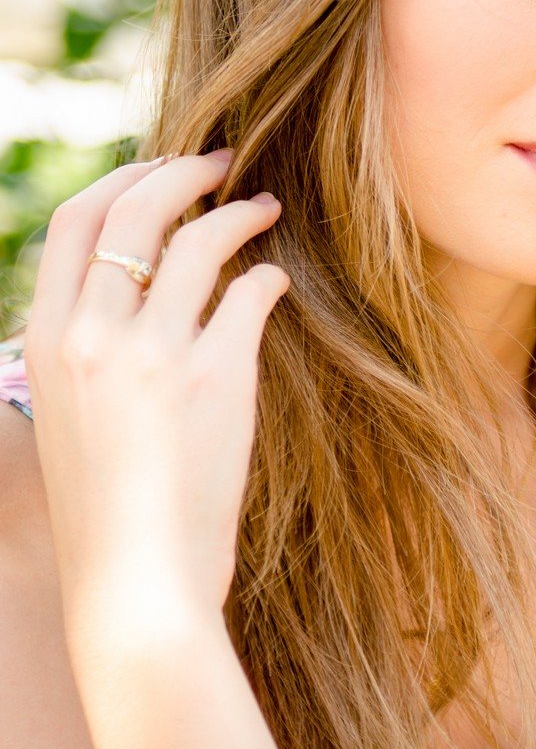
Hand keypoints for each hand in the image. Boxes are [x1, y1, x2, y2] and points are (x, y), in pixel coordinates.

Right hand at [21, 149, 288, 625]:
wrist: (135, 585)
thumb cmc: (105, 514)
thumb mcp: (67, 418)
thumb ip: (84, 353)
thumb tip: (127, 299)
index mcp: (46, 341)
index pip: (73, 221)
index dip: (121, 179)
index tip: (160, 170)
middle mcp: (91, 335)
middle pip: (134, 209)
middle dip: (182, 172)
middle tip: (224, 163)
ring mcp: (153, 353)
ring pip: (199, 239)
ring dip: (238, 211)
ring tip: (266, 208)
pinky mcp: (216, 377)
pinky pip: (249, 293)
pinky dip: (268, 277)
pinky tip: (277, 282)